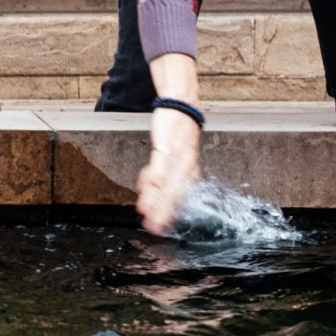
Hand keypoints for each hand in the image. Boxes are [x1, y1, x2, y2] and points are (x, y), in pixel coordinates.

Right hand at [135, 110, 200, 234]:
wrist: (182, 107)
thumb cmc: (178, 133)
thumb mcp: (177, 156)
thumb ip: (164, 174)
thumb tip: (152, 192)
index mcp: (188, 172)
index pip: (179, 197)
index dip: (169, 214)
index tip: (161, 229)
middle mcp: (185, 167)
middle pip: (173, 194)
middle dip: (163, 213)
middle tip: (154, 228)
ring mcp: (177, 156)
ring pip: (167, 181)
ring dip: (158, 198)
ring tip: (148, 212)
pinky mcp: (167, 143)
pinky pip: (162, 160)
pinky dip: (157, 173)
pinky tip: (152, 184)